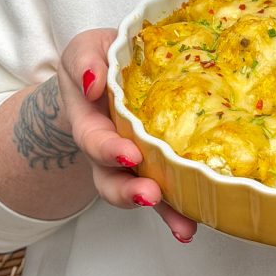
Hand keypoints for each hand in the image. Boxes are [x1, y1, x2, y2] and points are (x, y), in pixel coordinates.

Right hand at [58, 28, 196, 241]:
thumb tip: (92, 80)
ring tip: (183, 224)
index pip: (95, 140)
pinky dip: (178, 212)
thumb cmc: (98, 61)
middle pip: (113, 180)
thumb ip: (84, 60)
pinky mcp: (160, 164)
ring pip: (140, 192)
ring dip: (161, 210)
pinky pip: (168, 191)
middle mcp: (110, 150)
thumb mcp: (85, 49)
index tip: (129, 153)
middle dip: (130, 191)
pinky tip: (192, 226)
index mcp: (91, 122)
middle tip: (151, 193)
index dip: (109, 150)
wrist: (112, 71)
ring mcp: (135, 161)